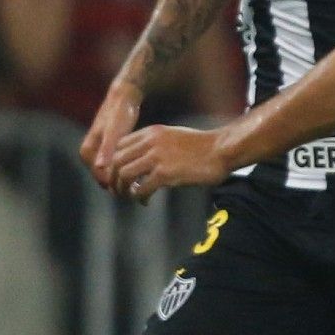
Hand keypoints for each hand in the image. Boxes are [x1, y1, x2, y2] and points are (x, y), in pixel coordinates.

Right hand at [81, 81, 143, 190]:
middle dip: (118, 184)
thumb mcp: (114, 131)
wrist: (123, 98)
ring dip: (122, 178)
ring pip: (109, 171)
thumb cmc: (119, 114)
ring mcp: (99, 150)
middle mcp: (90, 152)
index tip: (131, 189)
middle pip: (103, 176)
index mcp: (88, 150)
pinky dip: (125, 169)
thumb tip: (100, 167)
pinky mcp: (108, 147)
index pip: (98, 175)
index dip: (114, 184)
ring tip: (141, 184)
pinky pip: (115, 164)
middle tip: (137, 190)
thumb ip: (107, 149)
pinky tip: (141, 172)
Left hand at [109, 125, 231, 201]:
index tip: (117, 175)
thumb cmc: (203, 146)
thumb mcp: (174, 136)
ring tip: (129, 196)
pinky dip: (139, 197)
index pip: (118, 146)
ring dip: (123, 189)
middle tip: (118, 190)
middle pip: (115, 161)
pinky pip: (141, 188)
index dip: (112, 163)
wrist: (222, 150)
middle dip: (113, 178)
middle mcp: (150, 142)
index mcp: (151, 132)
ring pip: (123, 175)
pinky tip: (145, 201)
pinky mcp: (166, 173)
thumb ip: (155, 144)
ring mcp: (157, 157)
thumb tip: (141, 159)